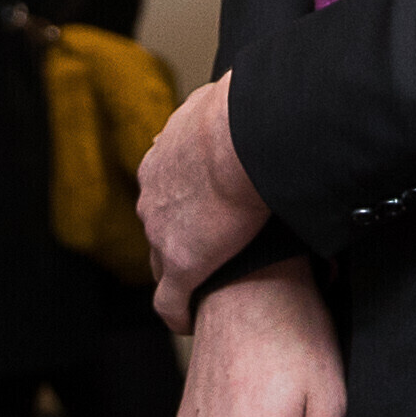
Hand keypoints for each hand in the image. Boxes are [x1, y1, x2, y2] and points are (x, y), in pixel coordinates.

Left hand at [137, 73, 269, 323]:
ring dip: (183, 270)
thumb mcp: (231, 101)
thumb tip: (262, 95)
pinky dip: (178, 312)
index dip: (188, 203)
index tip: (209, 213)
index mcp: (164, 157)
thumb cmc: (247, 113)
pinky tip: (189, 321)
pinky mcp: (180, 265)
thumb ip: (234, 107)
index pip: (168, 188)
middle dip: (181, 236)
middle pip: (161, 224)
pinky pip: (169, 301)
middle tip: (213, 249)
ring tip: (207, 285)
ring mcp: (161, 231)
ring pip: (162, 260)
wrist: (242, 138)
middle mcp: (153, 194)